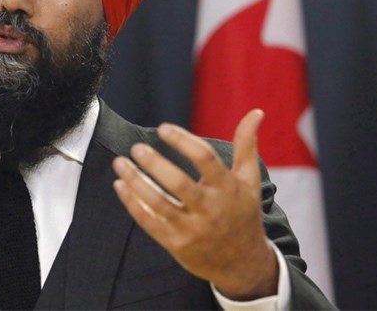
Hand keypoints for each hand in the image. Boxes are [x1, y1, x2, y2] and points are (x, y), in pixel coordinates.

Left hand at [112, 109, 277, 300]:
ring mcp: (192, 229)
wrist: (243, 264)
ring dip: (136, 182)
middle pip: (178, 183)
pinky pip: (149, 222)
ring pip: (159, 204)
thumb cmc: (243, 214)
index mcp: (228, 189)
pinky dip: (132, 203)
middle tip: (137, 148)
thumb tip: (256, 112)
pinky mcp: (176, 244)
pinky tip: (120, 185)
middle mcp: (210, 209)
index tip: (163, 128)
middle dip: (155, 164)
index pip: (204, 159)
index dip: (183, 141)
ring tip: (120, 163)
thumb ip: (247, 145)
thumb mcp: (249, 180)